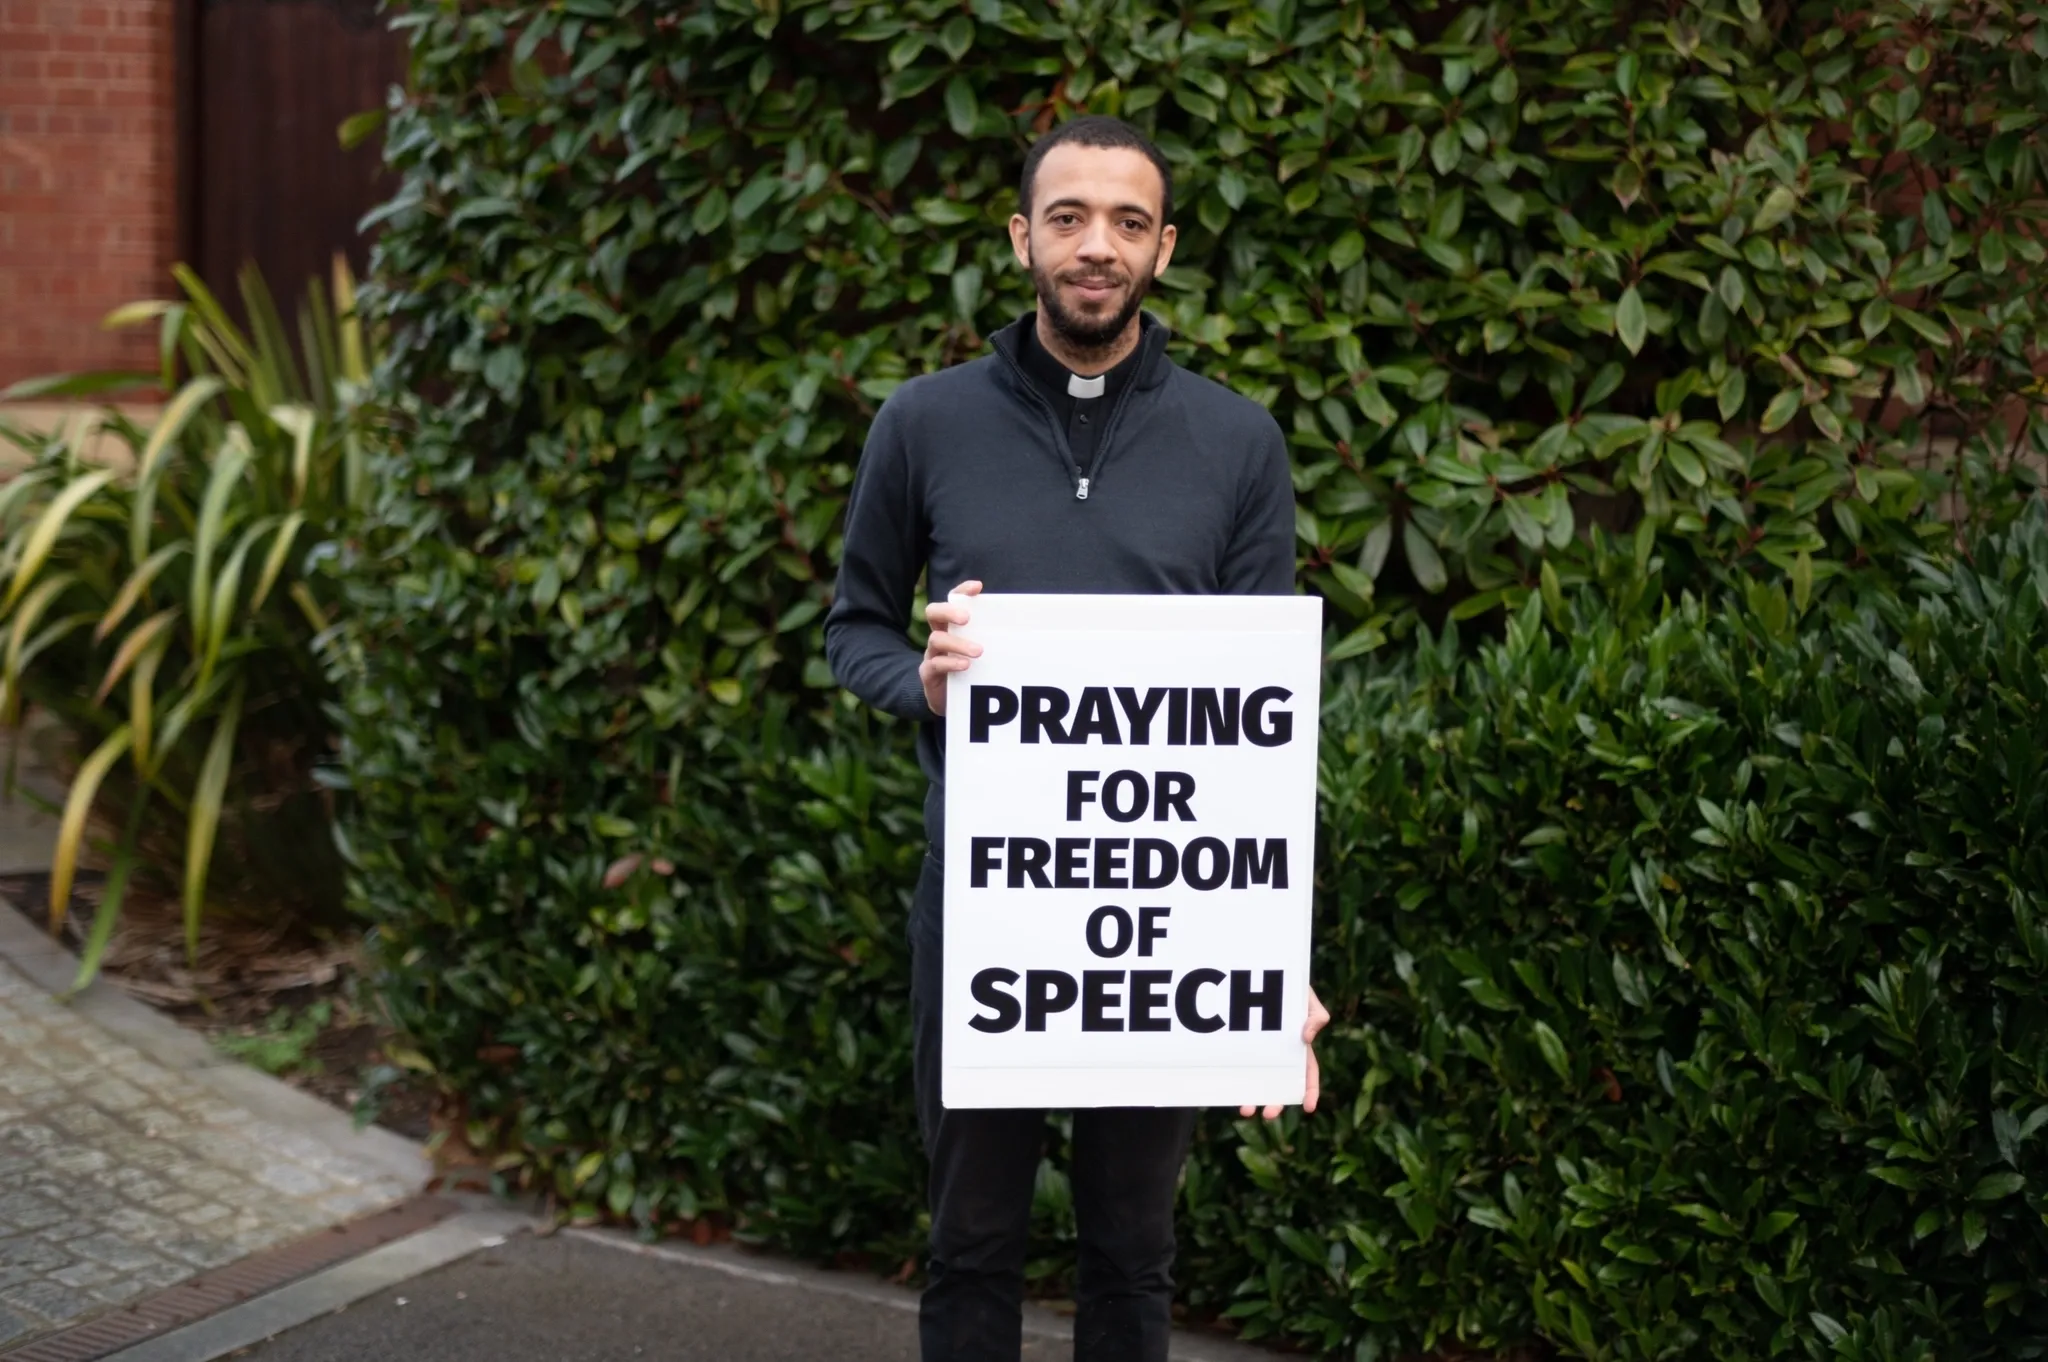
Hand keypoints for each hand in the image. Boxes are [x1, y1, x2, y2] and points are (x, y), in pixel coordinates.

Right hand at [919, 580, 983, 716]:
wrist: (953, 703)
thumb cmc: (972, 672)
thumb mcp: (985, 653)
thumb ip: (996, 641)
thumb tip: (1029, 632)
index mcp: (953, 626)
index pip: (953, 601)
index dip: (962, 591)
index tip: (977, 587)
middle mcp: (940, 636)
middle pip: (933, 612)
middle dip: (949, 611)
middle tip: (966, 618)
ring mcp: (932, 654)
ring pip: (936, 639)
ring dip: (958, 643)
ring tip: (978, 651)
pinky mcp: (929, 674)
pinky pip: (934, 665)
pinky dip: (950, 663)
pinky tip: (965, 666)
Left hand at [1242, 986, 1329, 1120]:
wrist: (1265, 976)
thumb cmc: (1291, 989)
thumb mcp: (1308, 999)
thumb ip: (1316, 1016)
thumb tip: (1307, 1038)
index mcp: (1299, 1048)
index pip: (1308, 1073)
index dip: (1310, 1091)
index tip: (1308, 1107)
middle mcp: (1280, 1055)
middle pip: (1280, 1085)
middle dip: (1276, 1102)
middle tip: (1269, 1114)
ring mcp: (1260, 1052)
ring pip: (1258, 1081)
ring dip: (1254, 1098)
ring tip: (1246, 1110)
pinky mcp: (1241, 1047)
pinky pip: (1238, 1066)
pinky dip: (1235, 1080)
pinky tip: (1229, 1089)